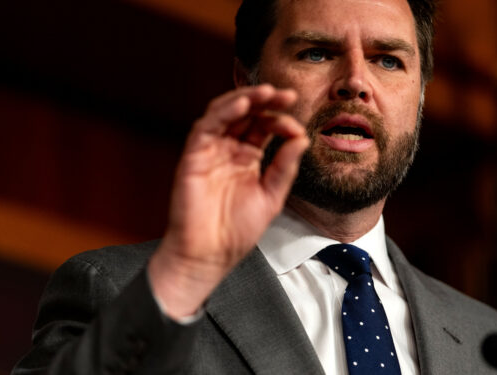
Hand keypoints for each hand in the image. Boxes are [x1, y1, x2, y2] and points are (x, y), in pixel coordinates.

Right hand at [148, 84, 308, 317]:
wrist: (210, 256)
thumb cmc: (236, 232)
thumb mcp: (271, 196)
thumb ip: (285, 167)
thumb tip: (301, 138)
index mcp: (247, 158)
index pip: (264, 127)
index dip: (281, 121)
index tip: (297, 127)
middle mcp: (228, 150)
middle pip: (246, 113)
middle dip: (266, 100)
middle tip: (287, 95)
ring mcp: (210, 151)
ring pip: (225, 112)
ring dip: (246, 98)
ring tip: (267, 92)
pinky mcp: (194, 156)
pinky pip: (207, 126)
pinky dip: (224, 112)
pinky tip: (243, 105)